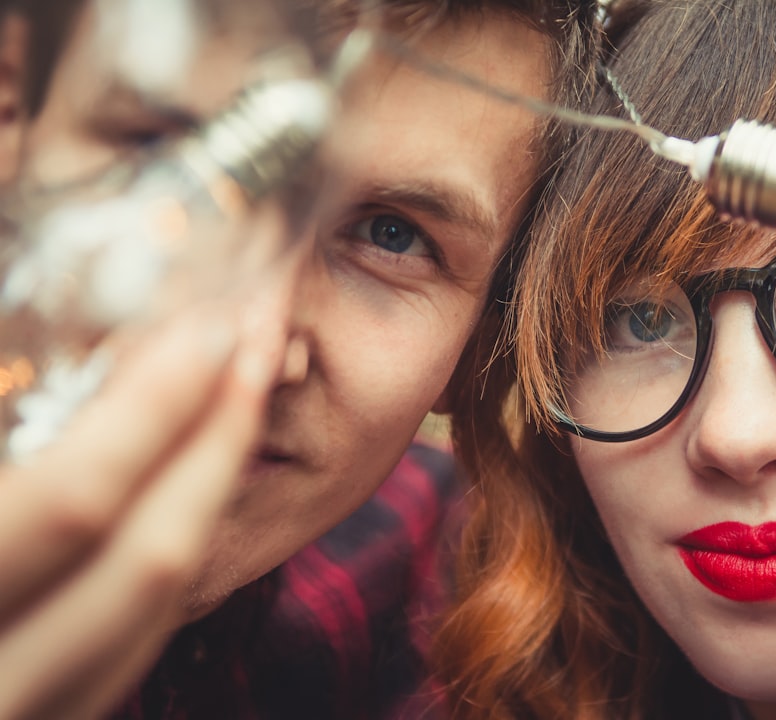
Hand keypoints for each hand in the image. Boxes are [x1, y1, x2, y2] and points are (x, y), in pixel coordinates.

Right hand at [0, 301, 282, 719]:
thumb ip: (3, 418)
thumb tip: (27, 307)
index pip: (68, 504)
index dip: (151, 409)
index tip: (208, 325)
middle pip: (149, 562)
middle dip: (219, 443)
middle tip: (261, 346)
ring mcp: (24, 718)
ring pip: (153, 611)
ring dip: (208, 496)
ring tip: (238, 402)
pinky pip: (126, 651)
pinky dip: (165, 562)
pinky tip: (181, 491)